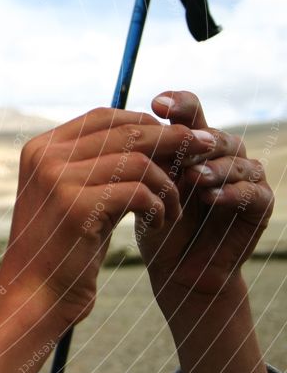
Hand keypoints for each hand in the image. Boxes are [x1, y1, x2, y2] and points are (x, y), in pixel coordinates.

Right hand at [0, 107, 215, 326]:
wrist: (34, 297)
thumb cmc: (61, 248)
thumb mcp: (74, 196)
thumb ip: (98, 164)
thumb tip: (153, 133)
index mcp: (40, 148)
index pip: (103, 116)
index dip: (145, 123)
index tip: (179, 137)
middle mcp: (46, 157)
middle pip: (125, 132)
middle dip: (171, 141)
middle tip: (204, 152)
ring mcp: (58, 179)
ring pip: (138, 160)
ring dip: (167, 183)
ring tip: (173, 207)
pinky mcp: (76, 206)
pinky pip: (140, 191)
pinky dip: (160, 205)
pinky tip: (160, 222)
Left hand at [138, 91, 274, 298]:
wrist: (176, 269)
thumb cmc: (153, 224)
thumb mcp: (141, 187)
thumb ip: (138, 158)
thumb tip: (114, 126)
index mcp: (190, 144)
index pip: (190, 112)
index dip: (178, 104)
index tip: (155, 103)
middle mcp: (220, 155)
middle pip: (213, 134)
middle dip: (194, 137)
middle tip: (178, 141)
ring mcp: (243, 179)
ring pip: (236, 160)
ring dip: (214, 166)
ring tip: (193, 176)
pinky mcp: (259, 207)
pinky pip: (254, 192)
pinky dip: (233, 192)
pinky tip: (211, 197)